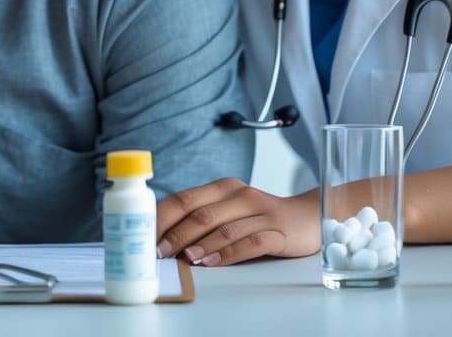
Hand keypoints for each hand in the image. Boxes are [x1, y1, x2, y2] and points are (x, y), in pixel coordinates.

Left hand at [156, 178, 319, 265]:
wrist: (306, 217)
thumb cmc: (259, 216)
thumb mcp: (230, 208)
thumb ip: (202, 216)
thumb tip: (162, 238)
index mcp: (223, 187)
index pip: (184, 199)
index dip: (162, 218)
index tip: (146, 238)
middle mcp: (240, 195)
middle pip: (201, 214)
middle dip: (175, 235)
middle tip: (159, 253)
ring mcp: (260, 213)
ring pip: (224, 229)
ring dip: (200, 245)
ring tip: (183, 259)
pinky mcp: (277, 232)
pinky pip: (250, 242)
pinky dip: (229, 254)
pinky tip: (213, 264)